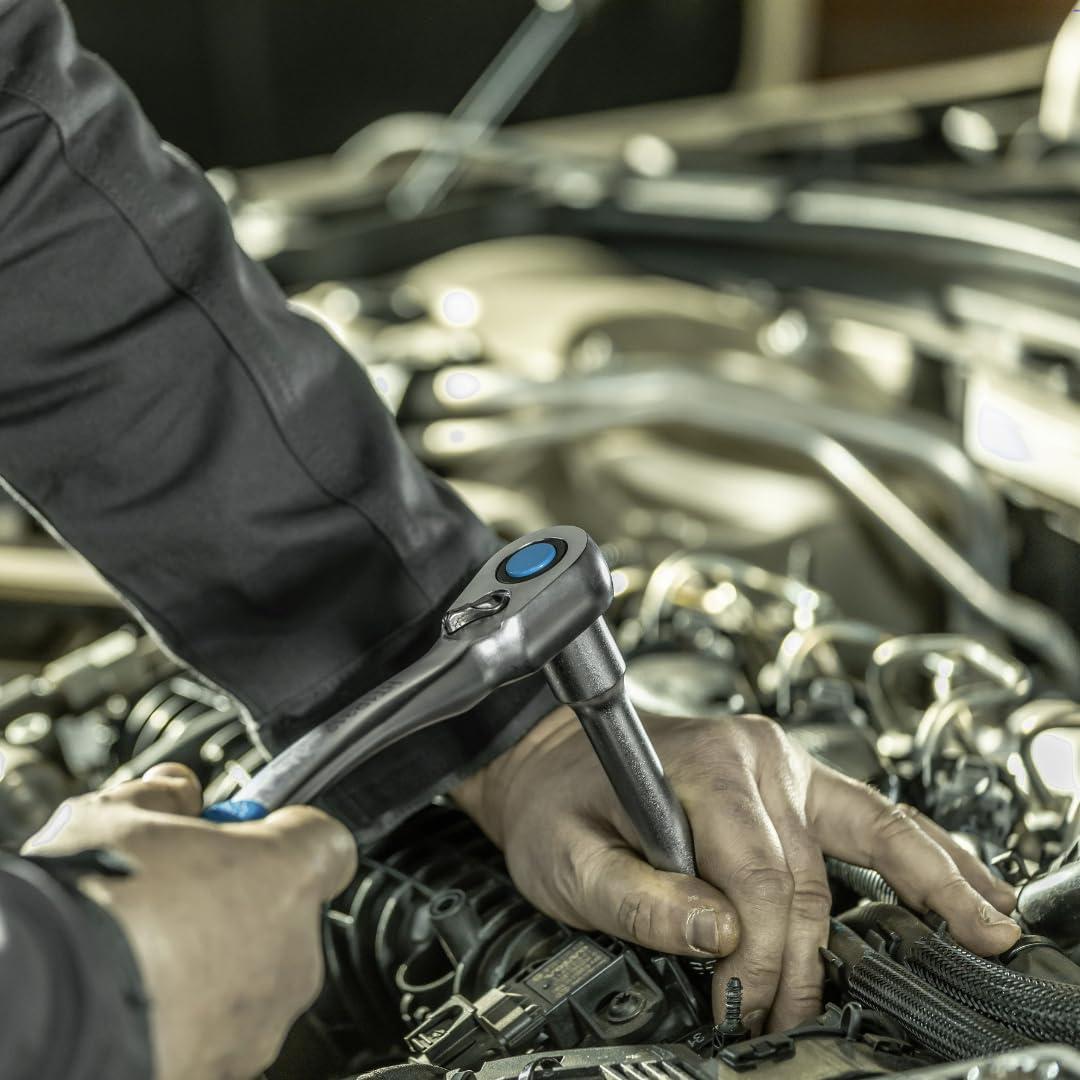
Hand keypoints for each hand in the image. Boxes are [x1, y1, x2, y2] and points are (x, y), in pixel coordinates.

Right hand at [23, 763, 356, 1079]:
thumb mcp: (114, 814)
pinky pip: (223, 1028)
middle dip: (240, 901)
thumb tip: (175, 791)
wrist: (40, 1010)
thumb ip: (162, 795)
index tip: (247, 832)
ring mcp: (262, 1021)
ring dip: (216, 961)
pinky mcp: (226, 1069)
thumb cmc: (85, 912)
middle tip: (176, 895)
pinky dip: (192, 1014)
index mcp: (285, 876)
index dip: (284, 833)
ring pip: (255, 975)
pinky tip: (138, 997)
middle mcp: (294, 954)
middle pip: (286, 913)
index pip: (327, 843)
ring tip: (145, 953)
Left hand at [453, 708, 1019, 1033]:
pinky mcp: (793, 782)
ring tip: (988, 928)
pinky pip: (869, 820)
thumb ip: (637, 898)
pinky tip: (960, 881)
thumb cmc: (559, 800)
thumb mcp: (568, 857)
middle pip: (811, 873)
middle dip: (804, 958)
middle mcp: (756, 753)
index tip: (738, 1008)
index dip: (759, 956)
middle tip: (787, 1017)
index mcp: (703, 764)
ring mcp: (782, 763)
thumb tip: (719, 938)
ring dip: (934, 884)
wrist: (555, 755)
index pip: (759, 876)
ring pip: (875, 830)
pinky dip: (919, 855)